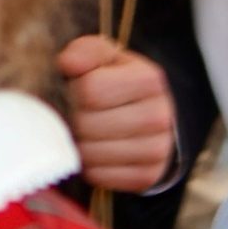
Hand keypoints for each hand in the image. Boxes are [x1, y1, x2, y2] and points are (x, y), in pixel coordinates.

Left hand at [59, 35, 180, 201]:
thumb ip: (85, 52)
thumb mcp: (104, 58)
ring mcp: (157, 150)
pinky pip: (100, 177)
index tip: (78, 89)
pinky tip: (95, 152)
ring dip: (78, 144)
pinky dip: (89, 167)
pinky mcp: (148, 177)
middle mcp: (159, 116)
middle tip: (78, 114)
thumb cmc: (117, 82)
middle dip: (74, 118)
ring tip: (84, 133)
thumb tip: (68, 64)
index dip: (74, 90)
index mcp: (149, 79)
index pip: (90, 90)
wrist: (149, 117)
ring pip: (91, 154)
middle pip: (88, 124)